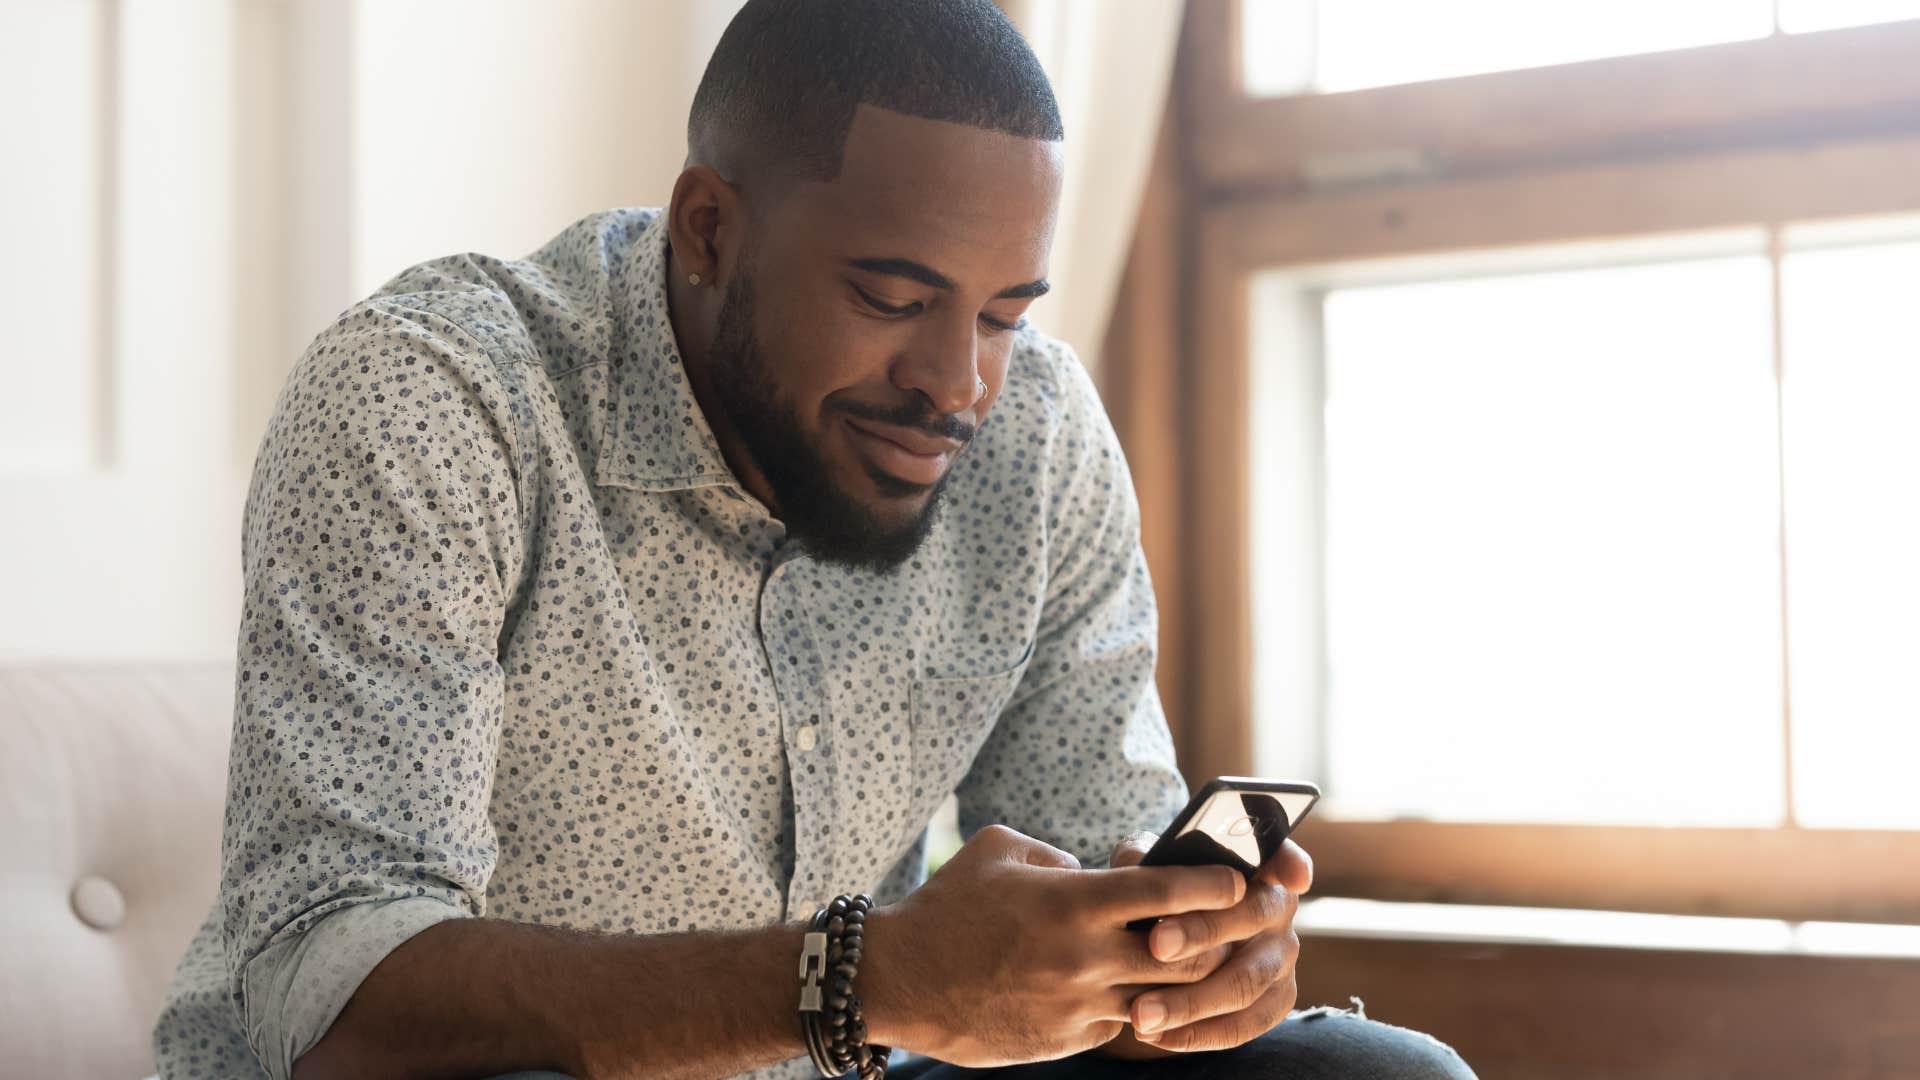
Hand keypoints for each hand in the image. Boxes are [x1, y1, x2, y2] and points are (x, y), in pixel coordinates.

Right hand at [859, 824, 1247, 1066]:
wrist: (899, 980)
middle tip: (1239, 926)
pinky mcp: (1066, 1040)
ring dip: (1185, 981)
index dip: (1214, 884)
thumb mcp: (1000, 850)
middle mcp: (1084, 956)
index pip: (1168, 892)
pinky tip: (1137, 990)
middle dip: (1221, 939)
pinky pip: (1120, 1024)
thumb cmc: (947, 905)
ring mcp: (1077, 1005)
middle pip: (1186, 954)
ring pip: (1162, 999)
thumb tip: (1094, 870)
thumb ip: (1058, 856)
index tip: (1239, 879)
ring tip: (1199, 962)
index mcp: (1073, 901)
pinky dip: (1136, 1006)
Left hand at [1102, 830, 1312, 1055]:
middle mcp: (1279, 908)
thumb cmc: (1160, 893)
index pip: (1282, 854)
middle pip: (1252, 917)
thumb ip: (1144, 858)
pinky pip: (1242, 1026)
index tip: (1291, 876)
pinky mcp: (1276, 1001)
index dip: (1291, 862)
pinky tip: (1156, 1035)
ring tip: (1142, 1013)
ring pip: (1244, 983)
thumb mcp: (1149, 866)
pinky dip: (1198, 1034)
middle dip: (1203, 931)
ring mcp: (1283, 957)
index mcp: (1257, 865)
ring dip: (1191, 1002)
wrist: (1166, 940)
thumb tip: (1139, 861)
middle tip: (1156, 944)